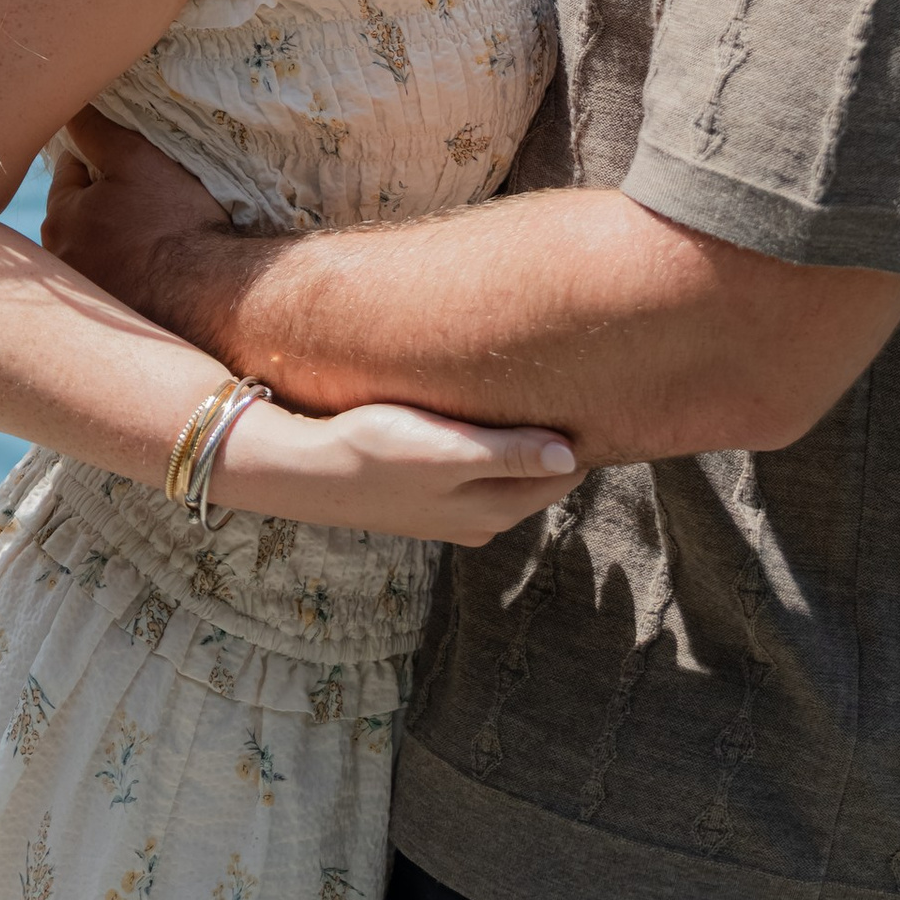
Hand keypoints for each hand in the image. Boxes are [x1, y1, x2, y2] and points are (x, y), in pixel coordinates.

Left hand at [42, 112, 230, 312]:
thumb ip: (95, 130)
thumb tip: (71, 109)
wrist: (207, 287)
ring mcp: (80, 291)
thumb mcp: (135, 157)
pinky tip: (147, 263)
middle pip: (77, 208)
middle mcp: (58, 259)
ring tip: (148, 234)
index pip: (70, 169)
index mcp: (58, 218)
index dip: (103, 163)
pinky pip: (105, 272)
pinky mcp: (102, 311)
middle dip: (101, 200)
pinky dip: (120, 264)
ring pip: (89, 242)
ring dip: (109, 234)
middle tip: (143, 202)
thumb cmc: (172, 217)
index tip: (134, 173)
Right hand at [222, 396, 576, 548]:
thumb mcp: (449, 451)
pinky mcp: (427, 494)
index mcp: (493, 510)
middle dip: (554, 437)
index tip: (589, 391)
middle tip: (567, 381)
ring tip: (531, 391)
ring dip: (521, 441)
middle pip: (538, 475)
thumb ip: (509, 455)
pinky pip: (476, 471)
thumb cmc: (379, 451)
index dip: (577, 435)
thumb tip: (571, 457)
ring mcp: (452, 511)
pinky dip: (489, 447)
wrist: (310, 469)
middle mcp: (479, 518)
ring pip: (507, 473)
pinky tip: (480, 416)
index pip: (561, 472)